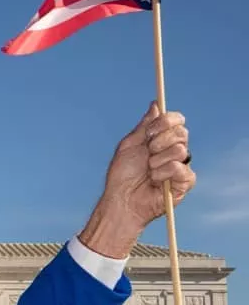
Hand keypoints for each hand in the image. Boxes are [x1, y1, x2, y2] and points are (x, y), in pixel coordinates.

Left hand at [79, 102, 195, 258]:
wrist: (120, 200)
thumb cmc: (122, 175)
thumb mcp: (129, 145)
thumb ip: (144, 126)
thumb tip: (155, 104)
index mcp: (163, 139)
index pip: (177, 120)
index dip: (166, 122)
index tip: (148, 132)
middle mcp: (175, 150)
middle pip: (181, 132)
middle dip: (159, 142)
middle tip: (147, 154)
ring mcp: (181, 166)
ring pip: (180, 150)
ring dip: (157, 160)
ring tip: (148, 171)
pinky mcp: (185, 182)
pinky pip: (179, 168)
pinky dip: (162, 173)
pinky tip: (154, 181)